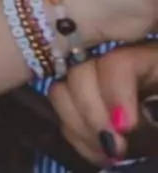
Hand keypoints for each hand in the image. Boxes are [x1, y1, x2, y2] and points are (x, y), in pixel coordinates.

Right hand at [50, 43, 157, 164]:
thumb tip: (141, 115)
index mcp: (152, 60)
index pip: (118, 63)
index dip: (115, 94)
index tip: (126, 129)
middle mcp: (120, 66)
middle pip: (82, 71)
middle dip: (92, 112)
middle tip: (115, 148)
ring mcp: (99, 85)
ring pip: (64, 90)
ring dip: (80, 125)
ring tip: (107, 152)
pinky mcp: (88, 107)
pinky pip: (64, 113)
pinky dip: (77, 135)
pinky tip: (100, 154)